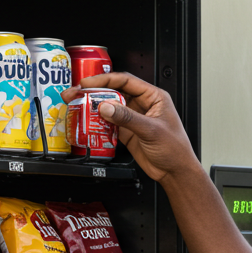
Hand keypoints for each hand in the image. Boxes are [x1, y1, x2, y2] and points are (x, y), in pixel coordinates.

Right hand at [63, 72, 198, 182]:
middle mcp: (142, 105)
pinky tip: (88, 123)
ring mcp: (133, 118)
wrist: (175, 172)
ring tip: (76, 107)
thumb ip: (127, 118)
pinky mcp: (127, 132)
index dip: (105, 80)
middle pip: (114, 92)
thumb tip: (106, 106)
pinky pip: (109, 123)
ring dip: (93, 107)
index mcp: (154, 97)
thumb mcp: (151, 130)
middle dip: (94, 92)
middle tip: (76, 93)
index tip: (88, 83)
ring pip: (109, 107)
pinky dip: (98, 123)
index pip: (126, 81)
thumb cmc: (175, 149)